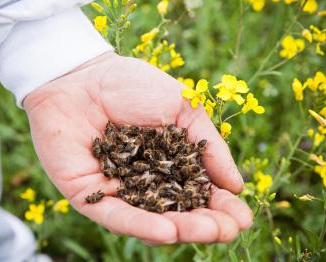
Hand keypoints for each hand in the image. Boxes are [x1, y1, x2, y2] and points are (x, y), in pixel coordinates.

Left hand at [24, 52, 252, 243]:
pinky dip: (141, 226)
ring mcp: (119, 192)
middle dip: (206, 224)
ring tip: (208, 230)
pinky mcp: (90, 196)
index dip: (222, 207)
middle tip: (229, 230)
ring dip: (181, 229)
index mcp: (170, 165)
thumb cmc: (134, 86)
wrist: (82, 75)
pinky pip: (116, 216)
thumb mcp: (184, 109)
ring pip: (151, 221)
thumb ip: (209, 147)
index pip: (199, 193)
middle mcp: (146, 184)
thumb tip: (237, 185)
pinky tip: (168, 232)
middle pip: (178, 213)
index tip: (243, 216)